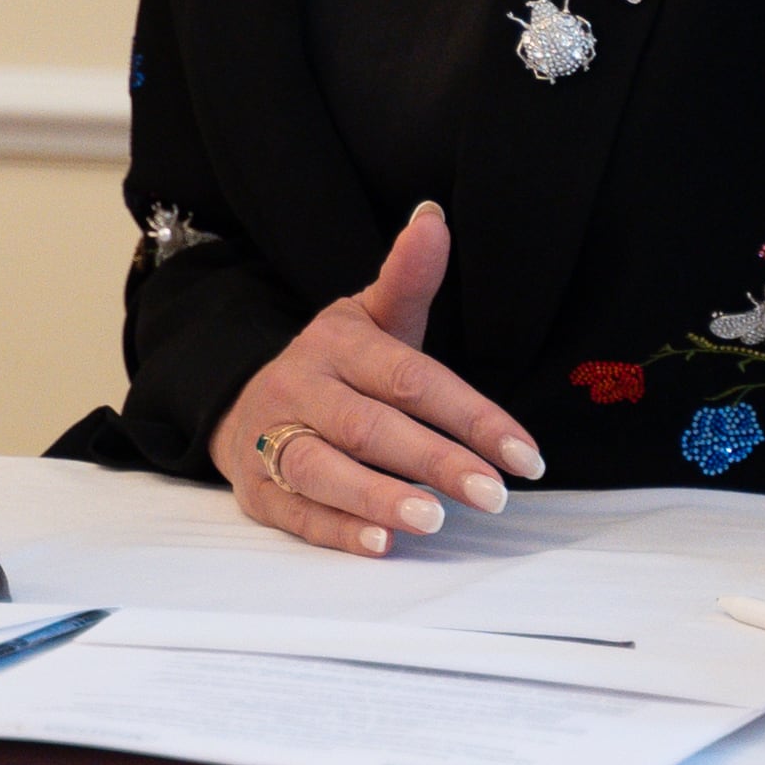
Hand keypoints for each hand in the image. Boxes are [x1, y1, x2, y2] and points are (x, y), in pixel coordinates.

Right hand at [209, 203, 545, 554]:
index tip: (525, 454)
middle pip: (370, 426)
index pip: (411, 378)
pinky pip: (296, 512)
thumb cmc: (331, 367)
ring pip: (322, 469)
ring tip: (432, 520)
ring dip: (377, 496)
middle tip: (491, 494)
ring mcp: (273, 439)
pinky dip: (336, 530)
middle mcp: (302, 388)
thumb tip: (434, 218)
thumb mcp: (368, 317)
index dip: (471, 416)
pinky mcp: (257, 490)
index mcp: (337, 344)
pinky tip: (379, 545)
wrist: (240, 400)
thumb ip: (408, 279)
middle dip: (433, 460)